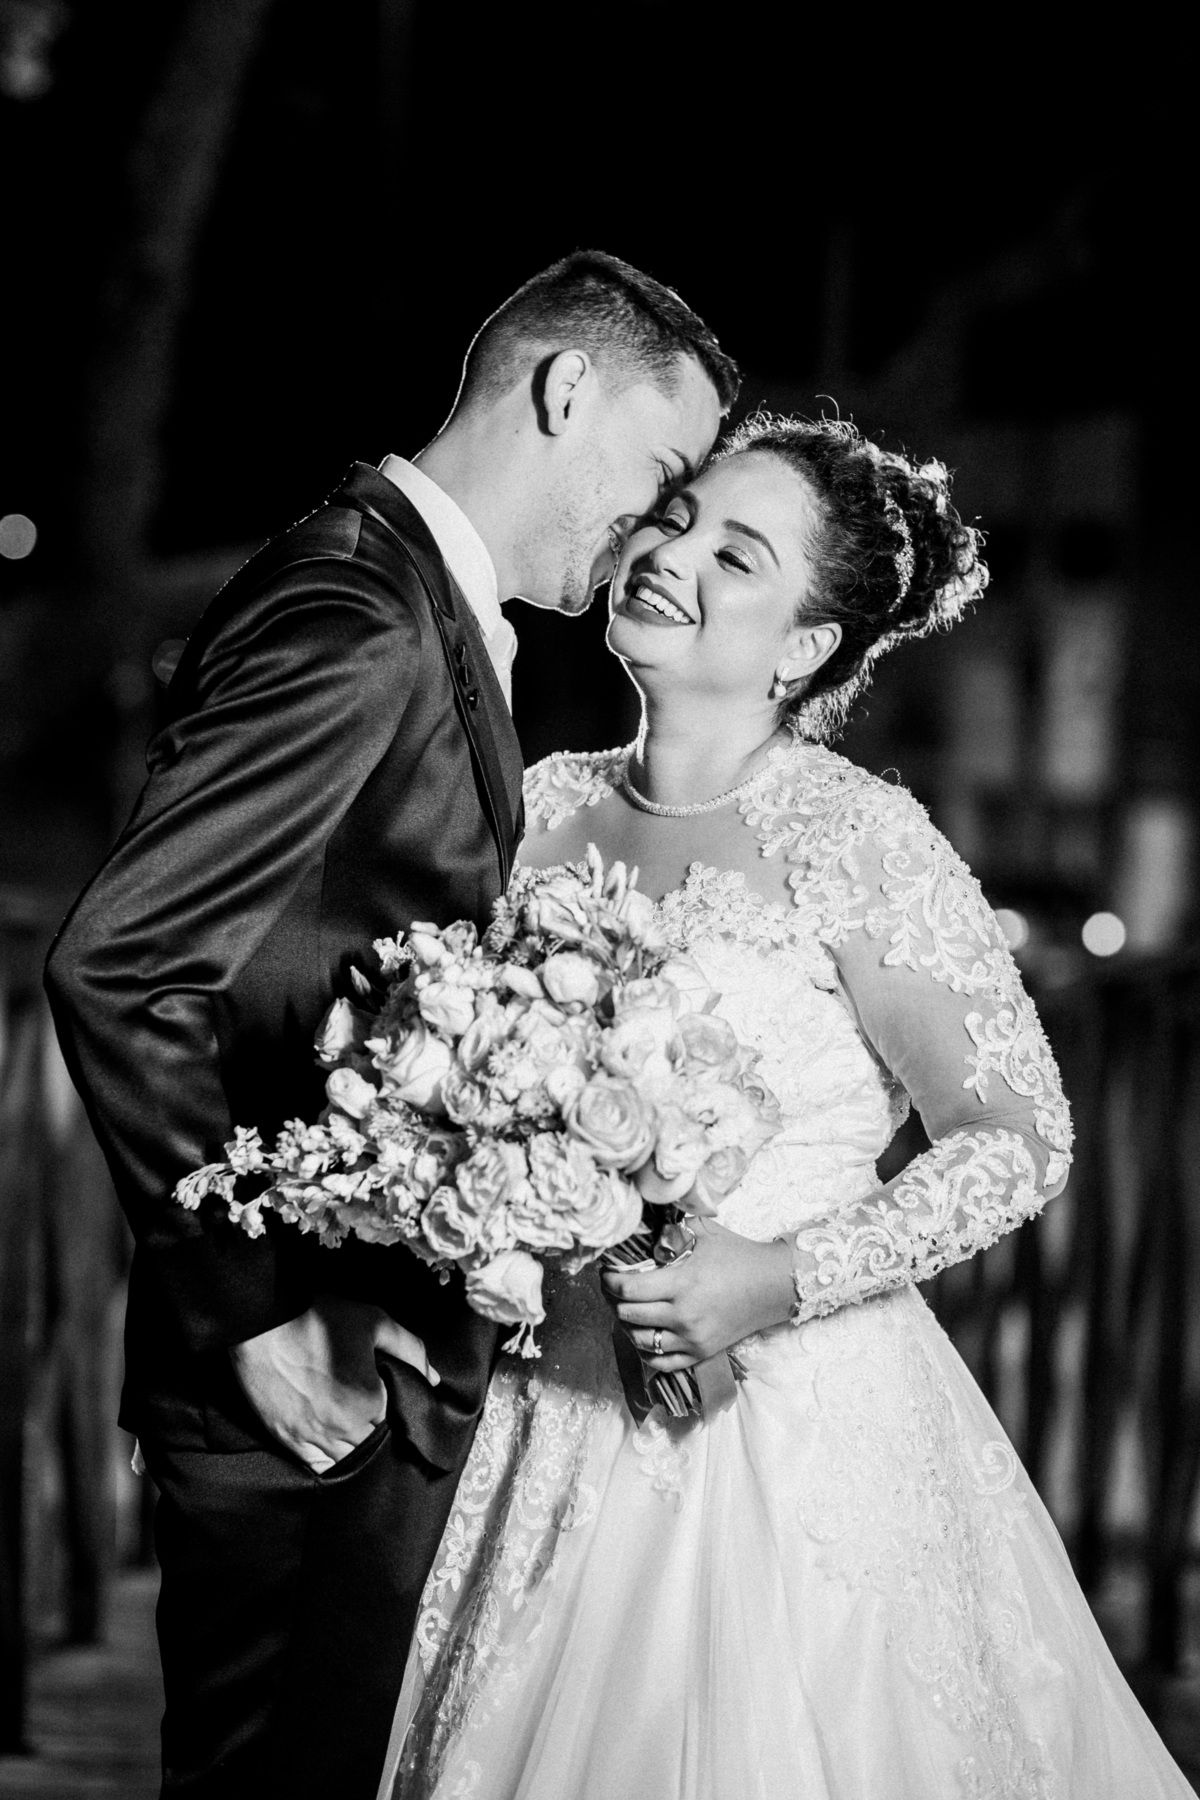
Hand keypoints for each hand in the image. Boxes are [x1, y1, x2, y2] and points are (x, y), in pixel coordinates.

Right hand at [230, 1294, 439, 1473]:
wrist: (262, 1321)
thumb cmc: (320, 1317)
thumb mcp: (375, 1322)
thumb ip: (410, 1349)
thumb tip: (433, 1378)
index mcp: (368, 1402)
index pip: (395, 1425)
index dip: (396, 1415)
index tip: (392, 1403)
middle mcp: (341, 1428)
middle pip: (372, 1450)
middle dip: (378, 1437)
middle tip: (375, 1418)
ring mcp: (310, 1437)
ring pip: (344, 1463)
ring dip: (355, 1453)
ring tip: (356, 1434)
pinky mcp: (285, 1438)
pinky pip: (314, 1465)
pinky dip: (327, 1461)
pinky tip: (334, 1449)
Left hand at [601, 1218, 794, 1373]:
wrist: (772, 1286)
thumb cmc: (738, 1255)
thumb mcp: (703, 1232)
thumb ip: (671, 1228)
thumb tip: (643, 1226)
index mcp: (682, 1283)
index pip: (628, 1289)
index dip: (610, 1280)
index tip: (607, 1272)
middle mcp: (683, 1316)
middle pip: (628, 1315)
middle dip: (613, 1300)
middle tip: (613, 1288)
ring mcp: (692, 1339)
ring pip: (640, 1341)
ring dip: (627, 1325)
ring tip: (626, 1310)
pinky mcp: (700, 1353)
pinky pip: (660, 1362)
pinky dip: (646, 1350)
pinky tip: (644, 1334)